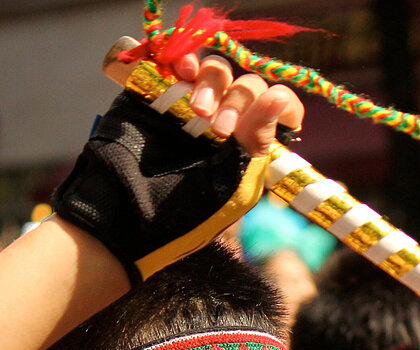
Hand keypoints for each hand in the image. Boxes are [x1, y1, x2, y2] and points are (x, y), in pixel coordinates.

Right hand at [51, 56, 303, 283]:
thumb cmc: (185, 212)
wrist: (126, 211)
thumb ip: (255, 141)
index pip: (281, 109)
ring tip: (196, 107)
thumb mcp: (231, 181)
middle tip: (218, 130)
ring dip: (213, 81)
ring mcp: (191, 103)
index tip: (272, 107)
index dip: (280, 103)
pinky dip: (179, 55)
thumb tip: (277, 97)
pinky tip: (180, 70)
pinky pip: (173, 57)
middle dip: (239, 101)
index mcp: (251, 146)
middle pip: (248, 85)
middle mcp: (226, 121)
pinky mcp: (157, 89)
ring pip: (216, 69)